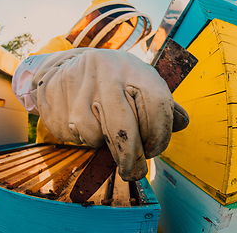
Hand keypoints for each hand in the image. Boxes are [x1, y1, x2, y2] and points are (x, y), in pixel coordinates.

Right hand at [32, 49, 188, 180]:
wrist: (71, 63)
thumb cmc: (114, 80)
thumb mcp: (140, 82)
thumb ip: (162, 105)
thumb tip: (181, 123)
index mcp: (134, 69)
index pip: (158, 107)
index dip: (159, 137)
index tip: (153, 150)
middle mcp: (107, 73)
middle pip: (125, 130)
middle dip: (131, 160)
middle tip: (133, 172)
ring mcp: (79, 84)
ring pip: (95, 137)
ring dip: (103, 145)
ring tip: (103, 129)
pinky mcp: (56, 95)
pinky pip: (74, 134)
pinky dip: (82, 138)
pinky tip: (83, 121)